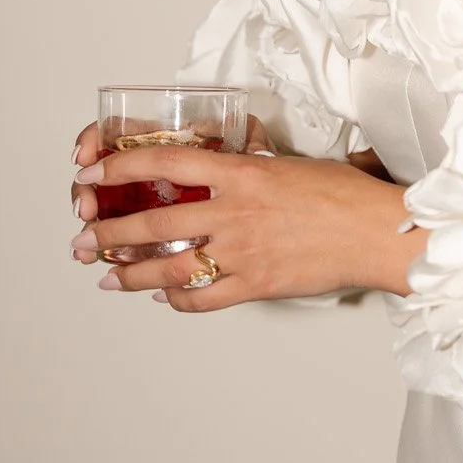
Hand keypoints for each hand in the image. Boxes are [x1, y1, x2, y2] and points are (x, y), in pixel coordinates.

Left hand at [68, 122, 425, 310]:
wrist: (378, 233)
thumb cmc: (344, 196)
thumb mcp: (287, 165)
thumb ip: (246, 170)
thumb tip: (217, 170)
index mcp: (243, 172)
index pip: (167, 162)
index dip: (121, 168)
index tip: (93, 175)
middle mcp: (235, 211)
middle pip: (154, 221)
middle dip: (110, 233)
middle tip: (84, 240)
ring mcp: (243, 251)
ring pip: (168, 267)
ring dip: (130, 274)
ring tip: (108, 276)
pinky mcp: (256, 285)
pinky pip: (202, 298)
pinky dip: (176, 300)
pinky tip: (164, 297)